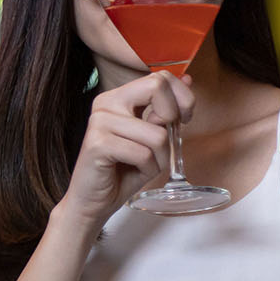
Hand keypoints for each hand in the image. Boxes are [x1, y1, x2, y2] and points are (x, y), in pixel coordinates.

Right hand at [56, 71, 194, 227]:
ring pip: (157, 133)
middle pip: (156, 87)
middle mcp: (106, 102)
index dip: (182, 97)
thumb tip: (187, 78)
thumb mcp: (151, 136)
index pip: (159, 77)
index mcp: (118, 97)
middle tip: (164, 141)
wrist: (92, 202)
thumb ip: (165, 109)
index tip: (184, 118)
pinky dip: (147, 169)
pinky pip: (144, 154)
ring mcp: (100, 121)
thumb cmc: (123, 171)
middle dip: (172, 117)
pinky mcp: (98, 143)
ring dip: (160, 158)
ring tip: (143, 165)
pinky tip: (132, 171)